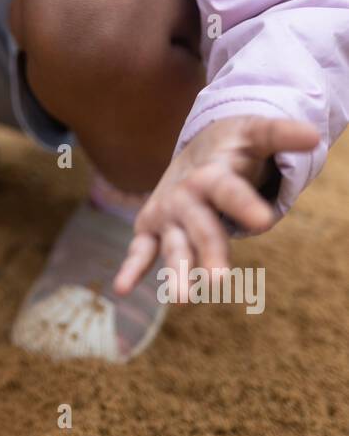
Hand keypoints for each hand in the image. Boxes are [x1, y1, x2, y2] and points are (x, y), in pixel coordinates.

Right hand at [113, 116, 319, 296]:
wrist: (196, 146)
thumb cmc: (232, 146)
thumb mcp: (255, 134)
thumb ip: (282, 135)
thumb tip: (315, 134)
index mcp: (210, 174)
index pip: (228, 190)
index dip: (244, 204)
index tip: (263, 221)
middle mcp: (184, 196)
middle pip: (198, 227)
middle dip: (207, 252)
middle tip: (219, 281)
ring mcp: (166, 214)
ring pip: (172, 246)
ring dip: (175, 272)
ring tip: (183, 301)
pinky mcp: (152, 229)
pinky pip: (140, 250)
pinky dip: (131, 267)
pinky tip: (120, 289)